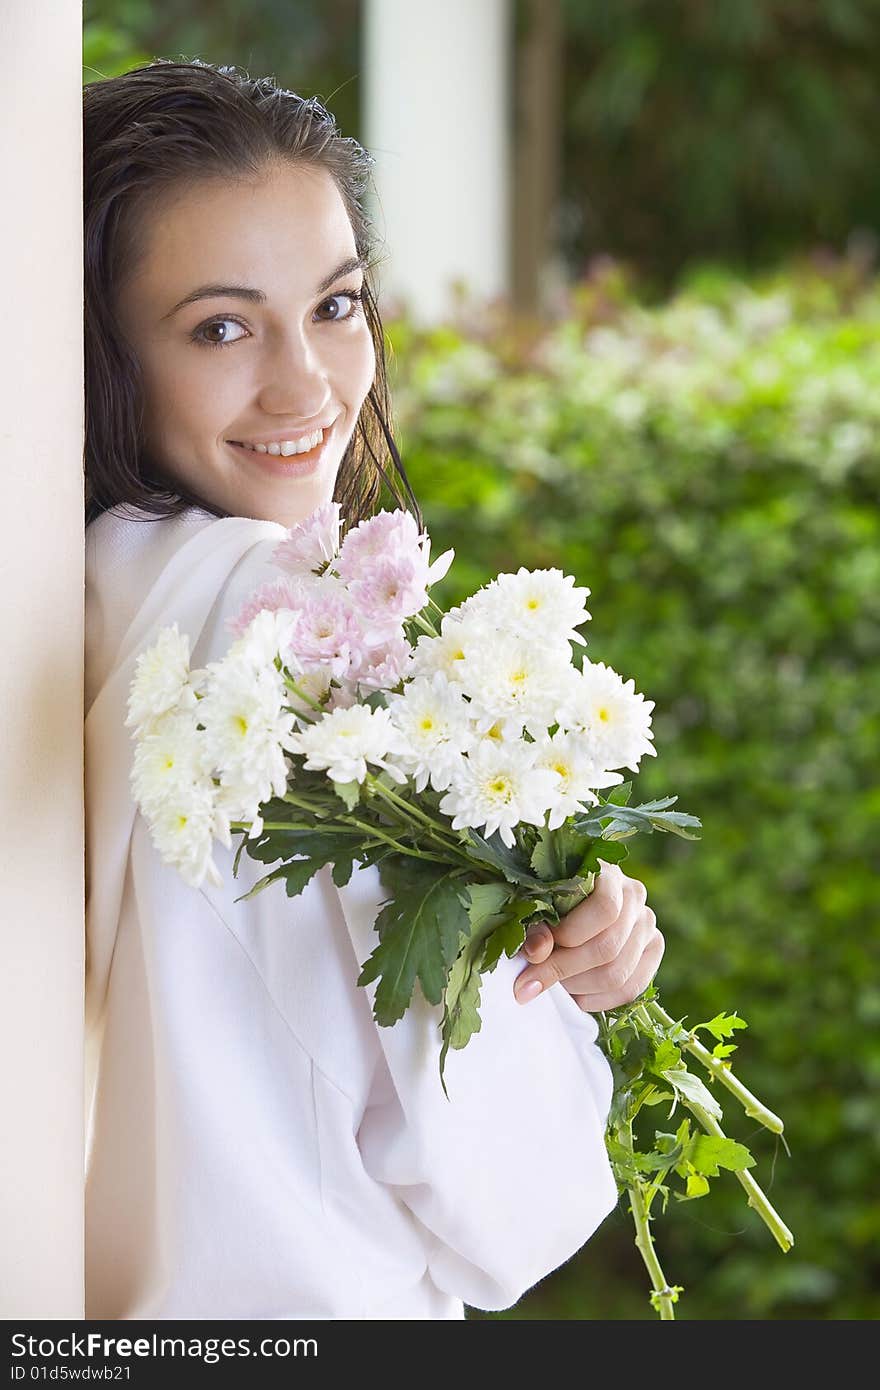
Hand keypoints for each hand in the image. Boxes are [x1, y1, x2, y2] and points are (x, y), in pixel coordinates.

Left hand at [512, 860, 663, 1011]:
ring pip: (618, 973)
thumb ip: (535, 927)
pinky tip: (576, 996)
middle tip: (534, 979)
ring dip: (578, 987)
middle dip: (565, 969)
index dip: (570, 934)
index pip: (604, 909)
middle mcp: (635, 897)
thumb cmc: (551, 900)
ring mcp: (647, 925)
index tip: (536, 950)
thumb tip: (536, 953)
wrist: (575, 902)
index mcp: (608, 874)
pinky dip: (599, 1001)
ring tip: (554, 984)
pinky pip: (631, 988)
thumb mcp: (538, 905)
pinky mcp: (652, 951)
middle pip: (609, 947)